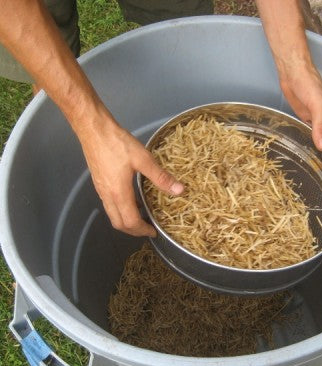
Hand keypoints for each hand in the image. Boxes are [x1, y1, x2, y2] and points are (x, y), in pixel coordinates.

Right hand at [79, 115, 183, 236]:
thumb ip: (160, 177)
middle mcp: (107, 196)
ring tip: (142, 216)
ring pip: (112, 215)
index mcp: (119, 193)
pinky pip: (109, 204)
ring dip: (126, 221)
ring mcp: (101, 190)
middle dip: (133, 231)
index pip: (130, 222)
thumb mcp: (143, 159)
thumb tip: (179, 190)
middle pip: (119, 223)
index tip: (154, 232)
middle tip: (147, 228)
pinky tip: (131, 199)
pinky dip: (121, 209)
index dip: (143, 230)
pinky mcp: (98, 183)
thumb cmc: (117, 143)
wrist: (93, 129)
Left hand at [279, 62, 321, 161]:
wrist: (294, 73)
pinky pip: (308, 131)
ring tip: (314, 162)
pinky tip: (303, 145)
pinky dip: (308, 140)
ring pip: (320, 137)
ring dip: (319, 148)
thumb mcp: (317, 106)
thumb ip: (320, 126)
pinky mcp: (303, 116)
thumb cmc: (309, 85)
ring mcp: (313, 118)